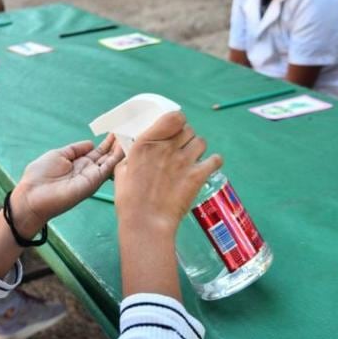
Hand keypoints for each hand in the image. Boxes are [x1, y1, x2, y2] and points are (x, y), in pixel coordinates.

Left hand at [10, 135, 124, 237]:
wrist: (33, 195)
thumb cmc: (40, 175)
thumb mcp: (58, 155)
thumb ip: (75, 149)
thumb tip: (91, 143)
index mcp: (78, 163)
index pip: (97, 152)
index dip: (107, 143)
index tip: (116, 132)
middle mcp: (88, 170)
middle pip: (106, 156)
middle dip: (117, 145)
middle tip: (128, 132)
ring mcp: (91, 177)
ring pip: (110, 162)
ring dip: (120, 150)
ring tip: (130, 137)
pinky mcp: (93, 182)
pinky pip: (107, 169)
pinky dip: (116, 158)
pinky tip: (123, 148)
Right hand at [114, 111, 222, 235]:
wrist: (146, 222)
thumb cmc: (129, 199)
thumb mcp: (122, 170)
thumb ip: (131, 154)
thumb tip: (135, 147)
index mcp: (147, 142)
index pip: (174, 117)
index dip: (177, 121)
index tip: (174, 129)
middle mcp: (167, 147)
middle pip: (188, 129)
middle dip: (185, 137)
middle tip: (180, 148)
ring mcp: (184, 161)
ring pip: (201, 142)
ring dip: (197, 148)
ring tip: (192, 158)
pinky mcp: (198, 175)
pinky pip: (215, 160)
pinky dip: (213, 162)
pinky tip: (206, 167)